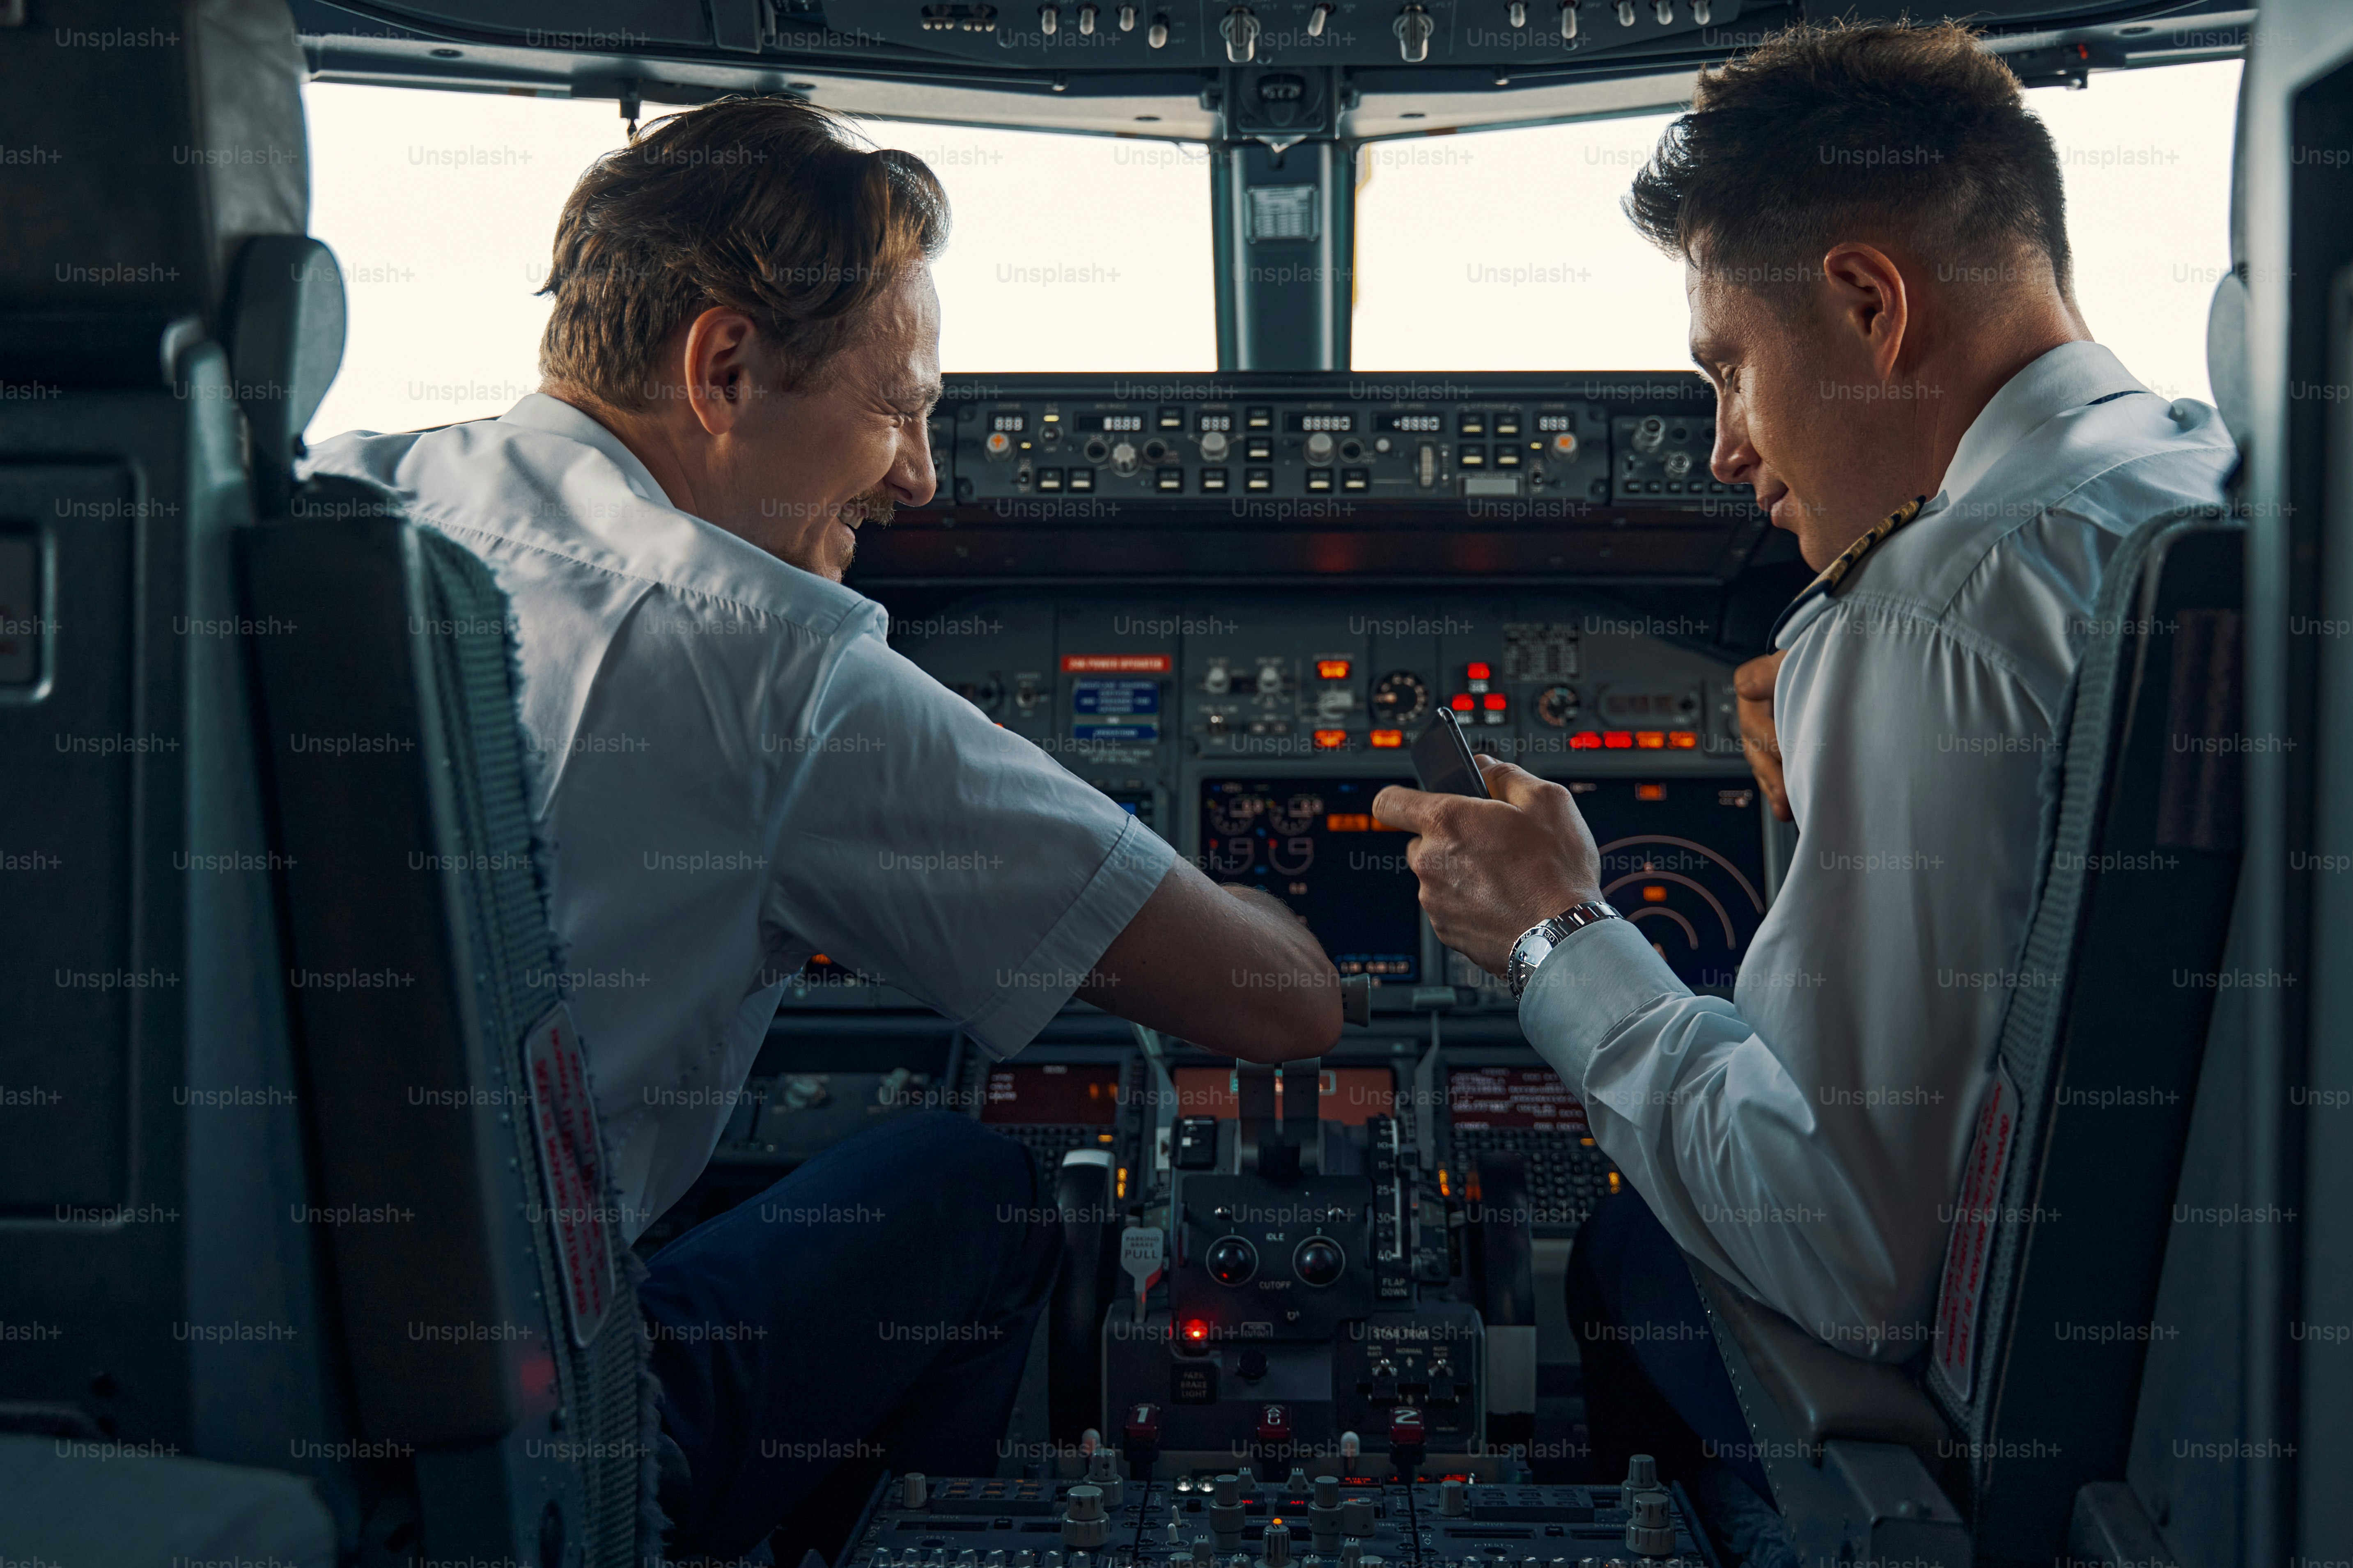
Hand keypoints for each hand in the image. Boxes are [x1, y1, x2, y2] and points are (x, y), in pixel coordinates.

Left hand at [1370, 758, 1602, 977]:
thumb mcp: (1546, 799)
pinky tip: (1503, 901)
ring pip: (1436, 876)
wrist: (1564, 936)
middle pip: (1419, 841)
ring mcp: (1434, 901)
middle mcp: (1429, 862)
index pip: (1389, 802)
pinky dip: (1469, 902)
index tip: (1418, 802)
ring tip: (1505, 875)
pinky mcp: (1446, 931)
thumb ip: (1504, 774)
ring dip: (1461, 872)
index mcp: (1446, 822)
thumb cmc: (1556, 870)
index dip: (1402, 799)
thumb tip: (1482, 767)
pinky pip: (1449, 907)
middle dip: (1448, 838)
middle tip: (1489, 842)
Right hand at [1734, 649, 1792, 822]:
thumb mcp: (1795, 650)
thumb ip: (1772, 669)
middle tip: (1786, 795)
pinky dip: (1779, 789)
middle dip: (1771, 773)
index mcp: (1750, 685)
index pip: (1756, 720)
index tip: (1791, 755)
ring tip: (1785, 809)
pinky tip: (1788, 809)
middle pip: (1755, 746)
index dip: (1772, 739)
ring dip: (1773, 788)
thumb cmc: (1808, 653)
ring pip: (1761, 763)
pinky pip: (1771, 770)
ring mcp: (1760, 732)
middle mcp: (1750, 712)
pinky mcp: (1774, 746)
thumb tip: (1748, 689)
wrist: (1816, 658)